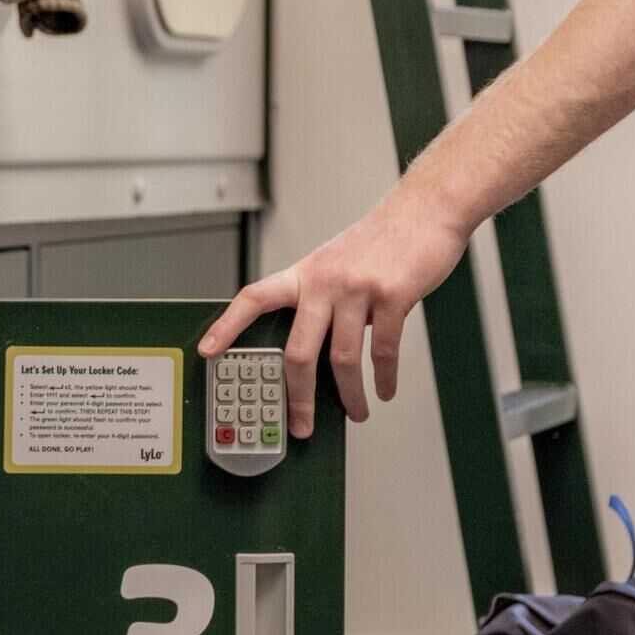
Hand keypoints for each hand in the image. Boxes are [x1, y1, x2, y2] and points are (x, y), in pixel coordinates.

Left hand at [196, 179, 478, 437]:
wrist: (426, 209)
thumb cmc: (382, 239)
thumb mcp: (338, 262)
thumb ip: (324, 299)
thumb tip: (322, 349)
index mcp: (305, 274)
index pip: (254, 298)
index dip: (227, 325)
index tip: (207, 351)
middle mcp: (325, 281)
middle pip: (298, 350)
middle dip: (297, 396)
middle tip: (299, 425)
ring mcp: (357, 288)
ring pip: (342, 358)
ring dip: (350, 396)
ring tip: (357, 413)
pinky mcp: (392, 296)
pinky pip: (383, 351)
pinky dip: (385, 378)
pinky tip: (385, 390)